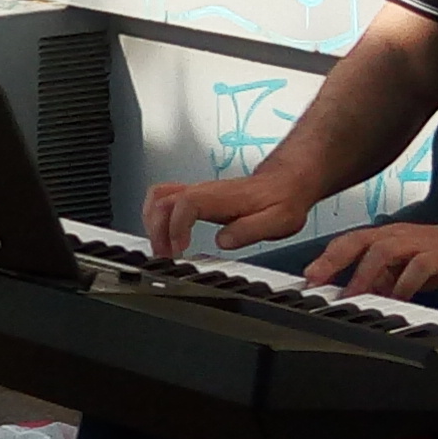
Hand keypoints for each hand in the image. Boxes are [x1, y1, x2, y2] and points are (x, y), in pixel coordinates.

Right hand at [143, 175, 309, 260]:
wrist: (286, 183)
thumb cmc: (282, 200)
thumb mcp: (279, 220)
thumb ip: (249, 230)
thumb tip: (222, 241)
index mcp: (221, 197)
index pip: (185, 204)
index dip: (176, 227)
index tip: (179, 249)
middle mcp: (204, 191)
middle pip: (162, 200)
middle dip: (156, 231)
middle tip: (166, 255)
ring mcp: (198, 191)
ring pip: (158, 196)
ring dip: (152, 224)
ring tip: (162, 248)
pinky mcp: (196, 196)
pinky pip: (164, 198)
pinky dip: (156, 217)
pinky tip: (164, 236)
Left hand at [300, 221, 437, 299]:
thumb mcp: (406, 270)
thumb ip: (382, 280)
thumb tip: (356, 297)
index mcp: (387, 237)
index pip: (349, 242)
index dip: (326, 258)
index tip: (306, 279)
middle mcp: (398, 235)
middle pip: (358, 241)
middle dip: (333, 260)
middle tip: (315, 282)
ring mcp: (419, 243)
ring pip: (383, 250)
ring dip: (364, 274)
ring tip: (352, 296)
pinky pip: (418, 266)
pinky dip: (404, 283)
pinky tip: (397, 298)